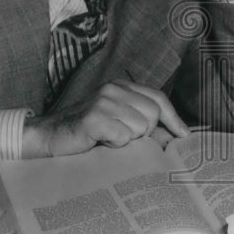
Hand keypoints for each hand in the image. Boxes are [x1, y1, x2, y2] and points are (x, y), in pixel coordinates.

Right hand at [22, 80, 189, 157]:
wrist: (48, 139)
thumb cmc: (86, 135)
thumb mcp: (118, 124)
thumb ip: (142, 124)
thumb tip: (173, 136)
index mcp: (122, 87)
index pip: (158, 98)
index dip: (174, 118)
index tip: (185, 135)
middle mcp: (114, 89)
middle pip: (152, 114)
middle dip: (144, 133)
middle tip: (123, 139)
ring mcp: (103, 101)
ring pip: (139, 127)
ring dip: (127, 141)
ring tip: (108, 140)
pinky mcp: (93, 117)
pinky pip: (122, 137)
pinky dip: (114, 146)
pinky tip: (100, 143)